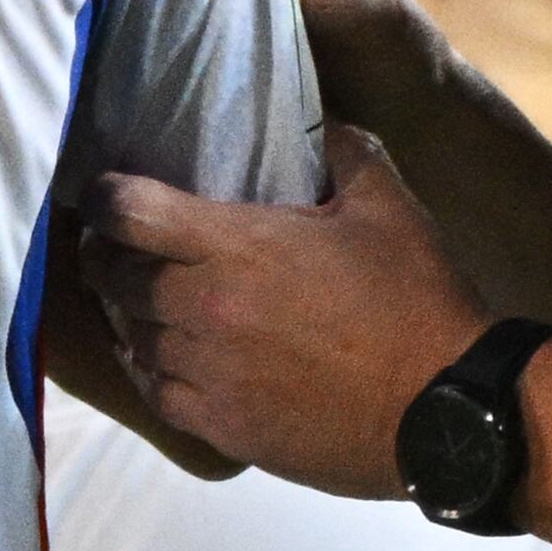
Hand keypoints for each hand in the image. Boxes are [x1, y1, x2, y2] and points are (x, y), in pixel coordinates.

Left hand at [83, 126, 490, 497]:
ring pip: (132, 339)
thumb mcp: (390, 207)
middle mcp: (206, 309)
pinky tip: (164, 358)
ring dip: (131, 315)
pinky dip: (150, 371)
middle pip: (116, 277)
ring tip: (143, 302)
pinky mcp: (221, 427)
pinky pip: (156, 394)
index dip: (107, 197)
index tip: (108, 193)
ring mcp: (209, 374)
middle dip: (108, 256)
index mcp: (238, 247)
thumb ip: (346, 152)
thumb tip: (324, 123)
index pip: (130, 212)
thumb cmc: (417, 302)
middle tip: (117, 246)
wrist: (444, 410)